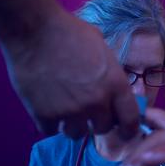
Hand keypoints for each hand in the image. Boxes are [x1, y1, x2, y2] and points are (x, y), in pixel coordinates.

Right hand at [2, 9, 138, 137]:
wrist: (34, 31)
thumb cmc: (69, 32)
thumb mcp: (102, 48)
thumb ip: (109, 72)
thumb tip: (110, 82)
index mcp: (115, 85)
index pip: (131, 120)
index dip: (129, 128)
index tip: (124, 130)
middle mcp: (96, 103)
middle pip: (103, 129)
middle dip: (97, 121)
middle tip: (87, 110)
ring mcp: (70, 112)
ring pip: (76, 133)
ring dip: (73, 125)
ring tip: (66, 110)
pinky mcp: (44, 116)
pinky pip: (51, 131)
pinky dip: (51, 123)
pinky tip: (48, 108)